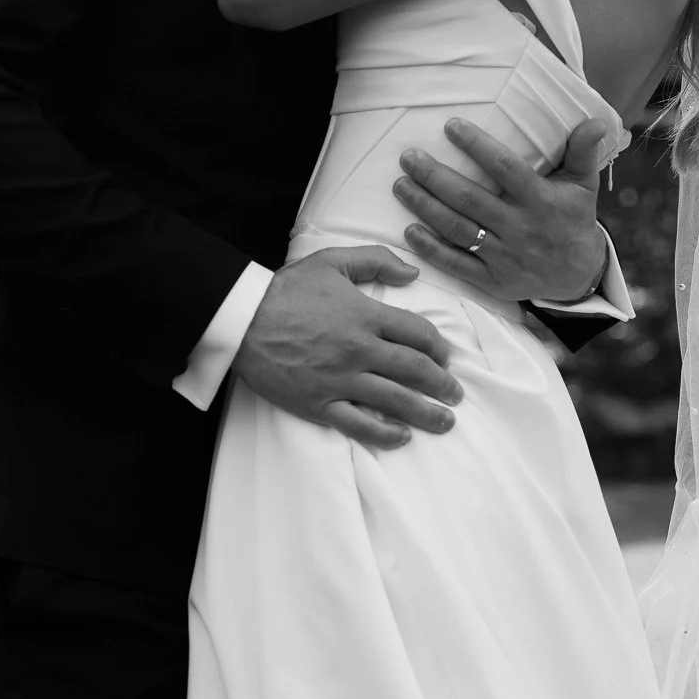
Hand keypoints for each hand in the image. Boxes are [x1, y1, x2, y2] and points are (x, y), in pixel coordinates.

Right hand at [233, 245, 462, 447]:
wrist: (243, 319)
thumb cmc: (286, 289)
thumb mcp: (332, 261)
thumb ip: (375, 261)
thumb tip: (412, 273)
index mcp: (366, 315)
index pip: (418, 334)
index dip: (438, 347)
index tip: (445, 356)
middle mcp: (360, 350)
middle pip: (415, 370)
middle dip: (442, 384)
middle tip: (456, 394)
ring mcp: (341, 379)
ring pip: (396, 400)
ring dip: (426, 413)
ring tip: (445, 421)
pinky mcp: (320, 403)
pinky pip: (359, 423)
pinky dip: (384, 433)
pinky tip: (401, 436)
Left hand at [392, 116, 608, 305]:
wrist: (577, 275)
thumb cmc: (573, 218)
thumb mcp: (583, 184)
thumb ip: (583, 151)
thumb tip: (595, 121)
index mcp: (541, 201)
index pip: (506, 169)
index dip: (478, 146)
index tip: (451, 126)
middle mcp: (520, 228)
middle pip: (470, 200)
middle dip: (435, 177)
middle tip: (408, 156)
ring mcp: (504, 257)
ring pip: (458, 230)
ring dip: (425, 207)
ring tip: (401, 185)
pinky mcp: (492, 280)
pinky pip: (457, 264)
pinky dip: (431, 248)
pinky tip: (409, 229)